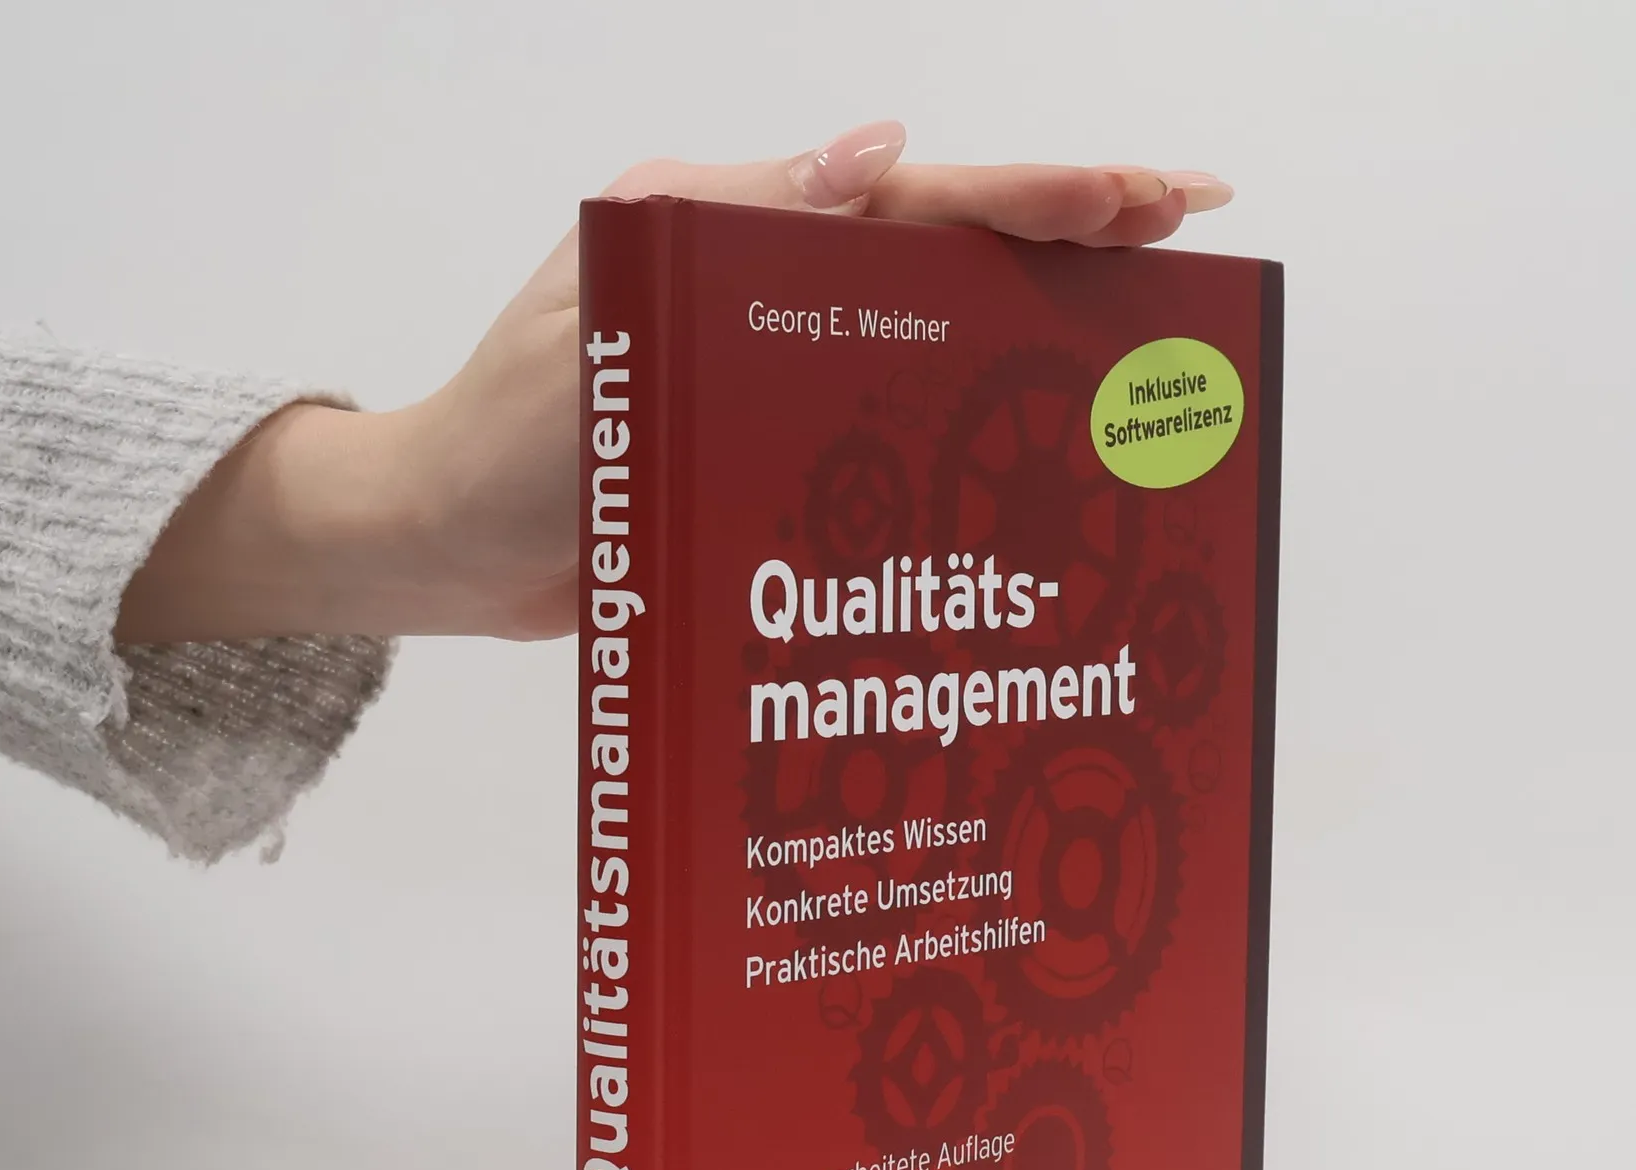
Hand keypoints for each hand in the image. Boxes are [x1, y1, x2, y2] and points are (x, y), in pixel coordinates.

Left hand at [117, 125, 1233, 647]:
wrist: (444, 555)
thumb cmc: (504, 452)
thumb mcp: (609, 328)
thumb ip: (730, 236)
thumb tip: (874, 148)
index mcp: (729, 230)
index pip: (913, 199)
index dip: (1037, 192)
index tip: (1149, 194)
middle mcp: (766, 284)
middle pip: (946, 245)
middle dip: (1070, 229)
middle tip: (1191, 229)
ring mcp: (775, 364)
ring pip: (934, 324)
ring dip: (1038, 317)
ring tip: (1147, 320)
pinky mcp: (775, 443)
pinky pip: (892, 412)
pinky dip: (967, 411)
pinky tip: (1038, 438)